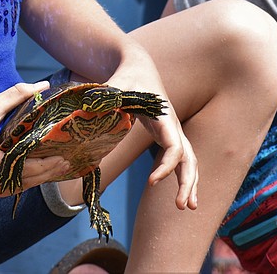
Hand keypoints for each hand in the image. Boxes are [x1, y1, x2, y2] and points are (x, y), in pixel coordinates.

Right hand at [0, 81, 71, 197]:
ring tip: (55, 168)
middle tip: (66, 163)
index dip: (45, 164)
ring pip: (15, 188)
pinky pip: (5, 189)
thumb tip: (43, 85)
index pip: (23, 166)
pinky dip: (21, 182)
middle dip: (45, 173)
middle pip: (22, 181)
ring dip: (35, 179)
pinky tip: (36, 173)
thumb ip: (17, 95)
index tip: (64, 157)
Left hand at [106, 59, 198, 210]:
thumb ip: (105, 97)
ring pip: (189, 161)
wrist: (139, 68)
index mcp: (163, 117)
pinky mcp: (168, 136)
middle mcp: (173, 127)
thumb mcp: (116, 86)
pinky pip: (181, 160)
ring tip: (187, 207)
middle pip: (189, 158)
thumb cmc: (127, 77)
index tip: (151, 182)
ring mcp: (173, 132)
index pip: (174, 146)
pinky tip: (181, 197)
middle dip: (187, 182)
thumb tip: (86, 109)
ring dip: (190, 183)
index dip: (166, 165)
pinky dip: (183, 177)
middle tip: (181, 206)